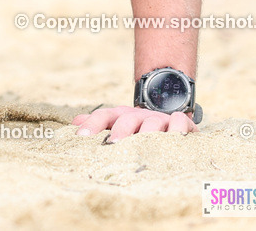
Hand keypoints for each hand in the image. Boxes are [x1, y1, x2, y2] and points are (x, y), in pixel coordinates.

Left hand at [72, 106, 197, 141]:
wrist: (166, 111)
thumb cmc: (136, 128)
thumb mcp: (115, 124)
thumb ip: (96, 124)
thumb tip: (74, 124)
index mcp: (120, 116)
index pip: (104, 115)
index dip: (93, 124)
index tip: (81, 136)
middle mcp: (138, 116)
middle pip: (127, 119)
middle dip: (120, 131)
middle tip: (113, 144)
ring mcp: (160, 119)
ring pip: (153, 122)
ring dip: (148, 132)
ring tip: (143, 144)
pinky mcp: (180, 123)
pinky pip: (180, 121)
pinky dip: (178, 126)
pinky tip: (176, 136)